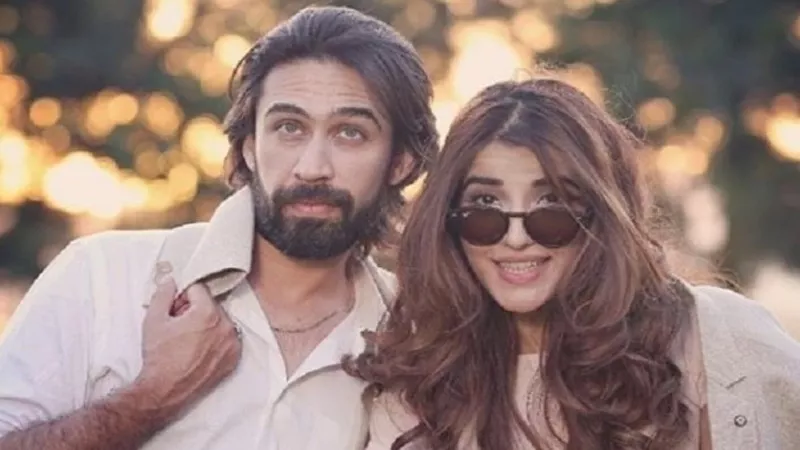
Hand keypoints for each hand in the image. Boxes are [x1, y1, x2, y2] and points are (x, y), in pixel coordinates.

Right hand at [131, 278, 241, 419]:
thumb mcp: (154, 319)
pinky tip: (199, 351)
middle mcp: (226, 326)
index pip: (198, 289)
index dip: (182, 297)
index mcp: (208, 313)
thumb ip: (163, 293)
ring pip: (220, 321)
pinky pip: (227, 339)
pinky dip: (216, 340)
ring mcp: (232, 344)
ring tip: (188, 340)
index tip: (174, 309)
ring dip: (206, 325)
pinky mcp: (234, 358)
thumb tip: (172, 281)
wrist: (165, 390)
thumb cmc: (159, 356)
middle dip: (194, 310)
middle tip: (179, 326)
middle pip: (210, 305)